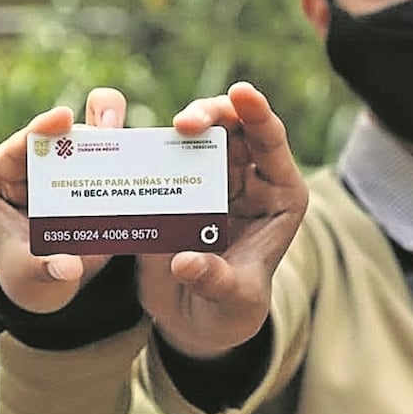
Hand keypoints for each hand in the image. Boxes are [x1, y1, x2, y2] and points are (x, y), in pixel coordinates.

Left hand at [0, 88, 126, 312]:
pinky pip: (112, 153)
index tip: (64, 118)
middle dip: (86, 124)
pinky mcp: (91, 170)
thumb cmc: (27, 270)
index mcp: (0, 176)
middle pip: (61, 130)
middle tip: (108, 128)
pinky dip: (130, 151)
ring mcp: (65, 162)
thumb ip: (47, 268)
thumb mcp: (31, 273)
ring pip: (91, 132)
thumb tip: (69, 267)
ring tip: (131, 141)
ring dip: (114, 131)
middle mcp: (33, 161)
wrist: (47, 280)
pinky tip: (149, 154)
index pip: (17, 146)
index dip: (41, 128)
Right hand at [137, 81, 307, 358]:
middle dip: (212, 113)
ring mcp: (210, 178)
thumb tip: (185, 262)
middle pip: (234, 126)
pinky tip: (133, 146)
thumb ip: (216, 280)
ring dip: (181, 126)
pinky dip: (150, 148)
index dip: (257, 113)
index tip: (241, 93)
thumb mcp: (233, 301)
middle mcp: (247, 178)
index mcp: (278, 195)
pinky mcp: (176, 186)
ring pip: (199, 134)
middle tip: (186, 123)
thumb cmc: (230, 310)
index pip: (271, 143)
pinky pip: (165, 157)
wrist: (196, 320)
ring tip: (169, 133)